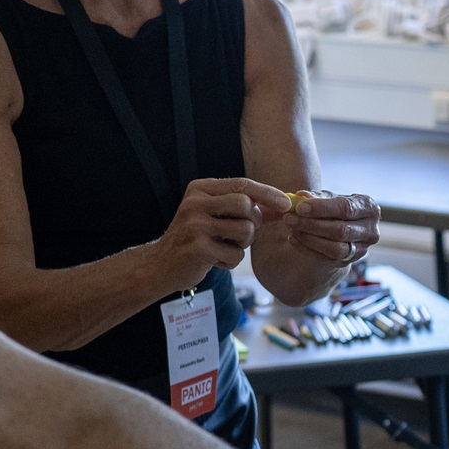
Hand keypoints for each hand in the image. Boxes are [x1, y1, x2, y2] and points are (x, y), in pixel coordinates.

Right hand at [157, 177, 291, 280]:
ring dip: (243, 243)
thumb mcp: (216, 216)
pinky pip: (236, 254)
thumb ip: (245, 209)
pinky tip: (215, 260)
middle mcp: (195, 203)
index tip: (286, 203)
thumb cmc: (196, 238)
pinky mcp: (198, 249)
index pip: (241, 184)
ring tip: (225, 246)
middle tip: (242, 234)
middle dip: (254, 222)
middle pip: (246, 205)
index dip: (268, 193)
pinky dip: (231, 261)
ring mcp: (195, 225)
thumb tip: (284, 205)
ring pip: (246, 230)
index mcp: (199, 190)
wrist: (161, 264)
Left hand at [285, 190, 380, 263]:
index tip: (299, 207)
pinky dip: (307, 249)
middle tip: (289, 218)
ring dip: (309, 238)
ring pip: (335, 248)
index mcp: (369, 208)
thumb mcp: (328, 197)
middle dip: (312, 225)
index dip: (322, 208)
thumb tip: (301, 196)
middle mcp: (371, 230)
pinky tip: (293, 239)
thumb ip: (316, 196)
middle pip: (341, 230)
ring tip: (291, 228)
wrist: (341, 225)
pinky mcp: (349, 261)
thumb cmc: (334, 207)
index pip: (346, 208)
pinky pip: (327, 259)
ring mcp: (362, 249)